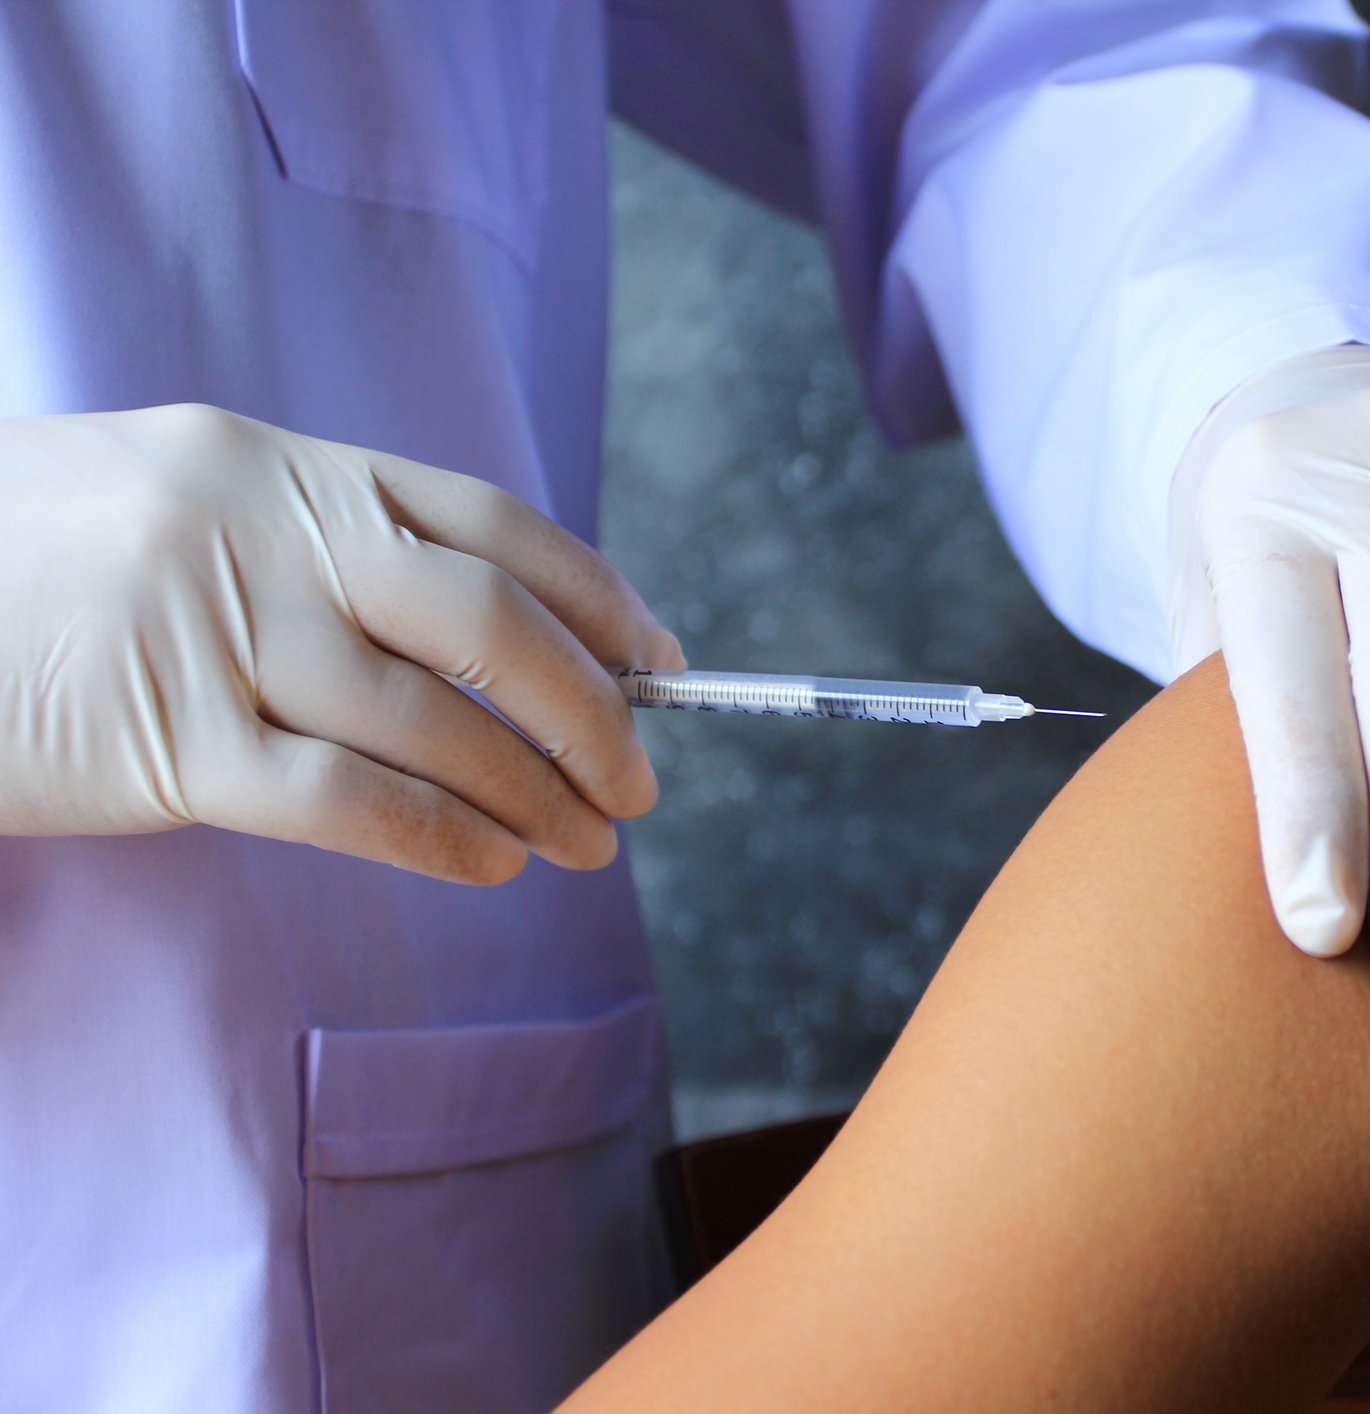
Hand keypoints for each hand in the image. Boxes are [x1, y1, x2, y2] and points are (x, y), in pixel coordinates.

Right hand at [0, 404, 684, 881]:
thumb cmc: (35, 567)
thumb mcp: (181, 503)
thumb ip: (317, 548)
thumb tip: (488, 639)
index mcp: (278, 462)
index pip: (489, 524)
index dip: (594, 597)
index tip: (658, 660)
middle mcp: (260, 530)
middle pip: (487, 620)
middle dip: (591, 709)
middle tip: (644, 777)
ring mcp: (213, 631)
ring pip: (432, 721)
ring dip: (536, 792)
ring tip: (590, 840)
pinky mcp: (166, 742)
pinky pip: (348, 799)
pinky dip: (443, 837)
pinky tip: (494, 867)